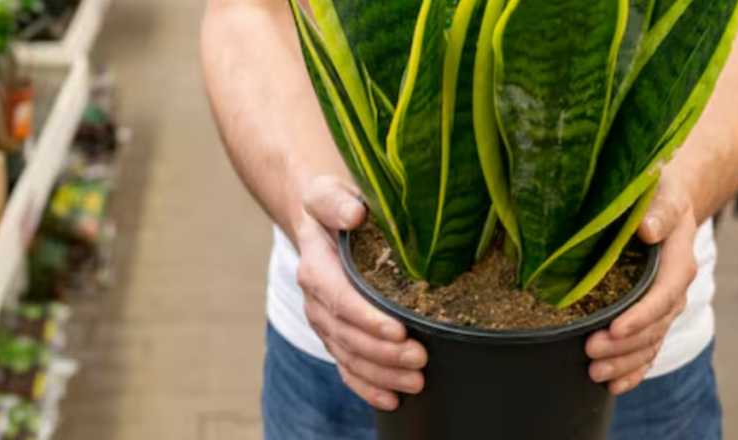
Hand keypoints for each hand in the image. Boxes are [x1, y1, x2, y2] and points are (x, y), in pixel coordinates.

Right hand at [296, 176, 427, 410]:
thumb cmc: (333, 204)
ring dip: (382, 373)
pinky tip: (391, 400)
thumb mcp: (328, 192)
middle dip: (383, 352)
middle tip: (421, 359)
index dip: (367, 318)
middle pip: (348, 335)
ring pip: (350, 356)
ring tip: (417, 382)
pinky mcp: (337, 334)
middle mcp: (317, 300)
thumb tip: (355, 214)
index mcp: (317, 267)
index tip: (398, 329)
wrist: (321, 218)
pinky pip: (347, 366)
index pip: (340, 298)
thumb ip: (336, 201)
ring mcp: (326, 322)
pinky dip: (367, 386)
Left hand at [586, 171, 697, 394]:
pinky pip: (647, 349)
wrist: (664, 201)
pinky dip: (633, 370)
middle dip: (623, 344)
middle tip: (590, 351)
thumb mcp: (662, 192)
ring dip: (624, 362)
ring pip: (649, 343)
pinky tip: (613, 386)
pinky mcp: (651, 316)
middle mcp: (674, 291)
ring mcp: (663, 307)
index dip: (640, 315)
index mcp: (678, 263)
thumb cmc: (658, 192)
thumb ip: (659, 210)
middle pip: (653, 327)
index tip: (614, 328)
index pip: (662, 295)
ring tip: (594, 373)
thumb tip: (647, 230)